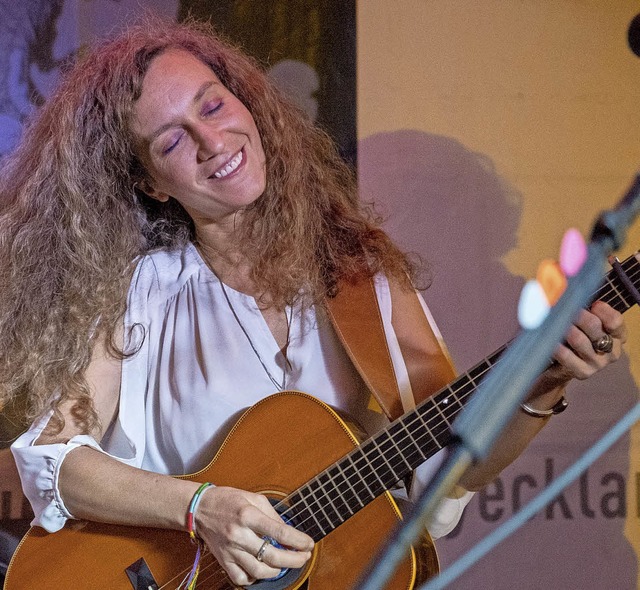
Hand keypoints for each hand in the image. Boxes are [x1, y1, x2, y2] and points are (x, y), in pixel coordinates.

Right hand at [194, 486, 313, 586]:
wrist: (199, 508)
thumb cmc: (228, 500)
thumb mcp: (254, 498)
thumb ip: (272, 514)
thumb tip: (288, 530)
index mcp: (248, 515)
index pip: (280, 532)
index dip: (298, 540)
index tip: (309, 543)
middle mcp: (239, 534)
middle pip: (272, 555)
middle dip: (294, 559)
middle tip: (304, 557)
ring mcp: (230, 550)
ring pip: (259, 570)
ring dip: (277, 571)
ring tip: (286, 564)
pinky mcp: (223, 560)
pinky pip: (241, 578)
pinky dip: (254, 578)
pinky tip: (262, 569)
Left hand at [551, 300, 625, 380]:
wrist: (563, 367)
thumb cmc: (576, 337)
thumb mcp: (584, 323)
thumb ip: (583, 309)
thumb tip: (567, 294)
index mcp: (617, 335)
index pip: (615, 320)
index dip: (603, 311)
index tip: (592, 304)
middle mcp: (611, 350)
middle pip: (595, 327)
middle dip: (577, 315)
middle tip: (563, 309)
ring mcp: (598, 363)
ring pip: (579, 340)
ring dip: (564, 328)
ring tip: (554, 321)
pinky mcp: (583, 372)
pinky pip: (566, 356)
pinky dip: (556, 346)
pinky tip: (549, 339)